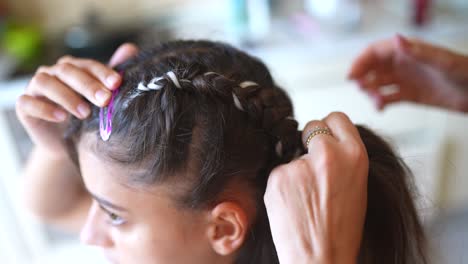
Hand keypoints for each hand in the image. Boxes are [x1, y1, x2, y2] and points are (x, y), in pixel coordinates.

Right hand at [16, 43, 138, 157]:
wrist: (67, 144)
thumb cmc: (87, 117)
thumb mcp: (102, 99)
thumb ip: (113, 76)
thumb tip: (131, 48)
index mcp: (73, 68)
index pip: (87, 65)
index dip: (102, 72)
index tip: (117, 83)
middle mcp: (53, 73)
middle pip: (68, 71)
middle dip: (88, 85)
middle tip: (105, 100)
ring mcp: (35, 88)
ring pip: (46, 83)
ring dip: (67, 96)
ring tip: (85, 113)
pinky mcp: (24, 106)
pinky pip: (29, 102)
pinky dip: (45, 108)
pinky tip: (61, 117)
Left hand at [264, 112, 367, 263]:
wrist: (321, 259)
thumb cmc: (341, 230)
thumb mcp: (357, 187)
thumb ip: (343, 159)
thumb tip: (322, 142)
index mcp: (355, 155)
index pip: (336, 118)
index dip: (329, 128)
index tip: (323, 137)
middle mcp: (328, 154)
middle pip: (311, 126)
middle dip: (309, 141)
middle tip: (312, 169)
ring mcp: (300, 165)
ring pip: (292, 153)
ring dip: (295, 169)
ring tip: (305, 198)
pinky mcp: (278, 177)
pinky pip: (279, 171)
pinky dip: (282, 184)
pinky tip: (292, 204)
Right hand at [348, 35, 467, 111]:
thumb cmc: (465, 73)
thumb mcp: (442, 61)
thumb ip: (418, 51)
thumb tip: (396, 38)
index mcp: (407, 51)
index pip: (375, 52)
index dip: (360, 61)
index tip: (351, 75)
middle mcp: (402, 64)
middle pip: (372, 68)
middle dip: (363, 78)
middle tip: (363, 90)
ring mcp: (404, 79)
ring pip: (377, 84)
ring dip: (371, 92)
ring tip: (376, 102)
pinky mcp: (408, 95)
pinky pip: (388, 97)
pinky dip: (380, 103)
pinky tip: (380, 108)